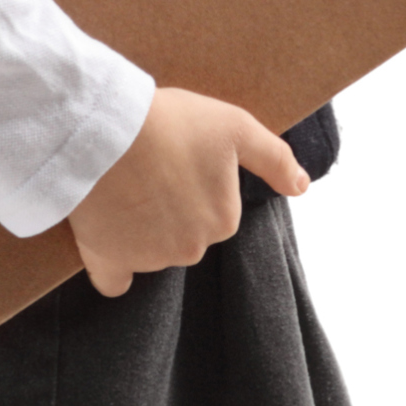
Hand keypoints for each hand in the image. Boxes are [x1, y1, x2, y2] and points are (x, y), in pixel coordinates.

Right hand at [69, 87, 312, 294]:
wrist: (104, 130)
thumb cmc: (172, 123)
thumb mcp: (235, 127)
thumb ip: (274, 159)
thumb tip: (301, 187)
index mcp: (223, 220)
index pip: (214, 211)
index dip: (194, 185)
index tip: (175, 162)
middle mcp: (192, 248)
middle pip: (184, 232)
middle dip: (170, 210)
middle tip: (147, 172)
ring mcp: (150, 258)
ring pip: (150, 250)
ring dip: (138, 230)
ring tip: (120, 188)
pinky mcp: (109, 261)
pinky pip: (115, 281)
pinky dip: (113, 268)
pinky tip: (108, 244)